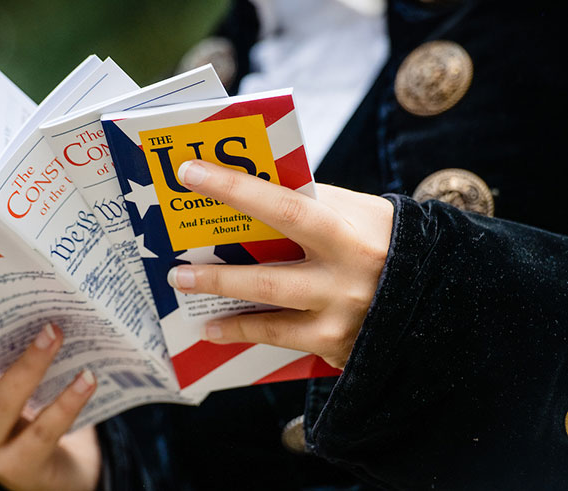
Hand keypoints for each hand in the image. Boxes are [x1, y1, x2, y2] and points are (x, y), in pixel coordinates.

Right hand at [0, 294, 100, 490]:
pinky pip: (44, 433)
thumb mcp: (7, 384)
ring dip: (29, 365)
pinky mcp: (26, 467)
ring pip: (2, 406)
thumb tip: (21, 290)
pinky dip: (67, 403)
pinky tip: (88, 378)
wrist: (52, 473)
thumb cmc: (27, 415)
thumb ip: (5, 348)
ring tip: (55, 332)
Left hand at [166, 160, 393, 368]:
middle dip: (215, 273)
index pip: (283, 207)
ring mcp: (340, 317)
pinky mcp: (336, 345)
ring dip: (221, 302)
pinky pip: (279, 339)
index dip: (234, 189)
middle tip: (174, 269)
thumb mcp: (360, 212)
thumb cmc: (387, 241)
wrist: (442, 294)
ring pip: (268, 312)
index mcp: (348, 233)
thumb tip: (254, 190)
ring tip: (185, 290)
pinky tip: (215, 329)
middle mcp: (344, 278)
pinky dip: (243, 332)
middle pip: (266, 276)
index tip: (190, 173)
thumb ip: (313, 203)